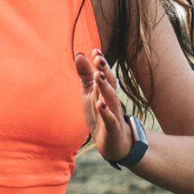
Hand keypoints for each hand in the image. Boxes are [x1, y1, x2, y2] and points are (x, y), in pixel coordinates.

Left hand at [75, 47, 132, 162]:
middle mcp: (111, 100)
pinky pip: (110, 119)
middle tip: (98, 59)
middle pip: (110, 83)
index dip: (101, 63)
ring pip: (111, 98)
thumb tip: (80, 54)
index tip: (95, 50)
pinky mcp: (113, 128)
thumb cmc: (101, 115)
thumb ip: (85, 75)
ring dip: (105, 87)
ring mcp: (114, 114)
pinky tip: (100, 103)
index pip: (105, 74)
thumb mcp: (89, 93)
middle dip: (105, 70)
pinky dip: (106, 111)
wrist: (113, 143)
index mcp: (105, 91)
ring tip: (98, 76)